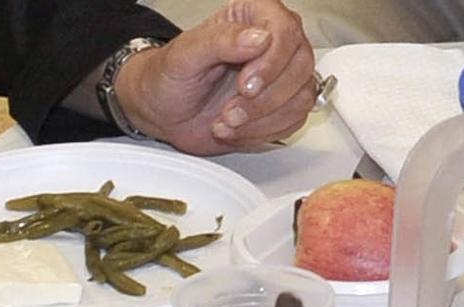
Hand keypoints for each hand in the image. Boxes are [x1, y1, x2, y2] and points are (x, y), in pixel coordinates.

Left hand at [117, 0, 318, 153]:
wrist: (162, 112)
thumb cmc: (168, 77)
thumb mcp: (185, 54)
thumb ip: (220, 40)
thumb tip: (259, 38)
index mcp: (252, 16)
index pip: (285, 30)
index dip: (271, 62)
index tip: (245, 85)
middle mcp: (274, 43)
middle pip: (300, 66)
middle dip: (265, 98)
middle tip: (231, 110)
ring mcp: (281, 76)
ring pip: (301, 98)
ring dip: (262, 119)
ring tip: (227, 121)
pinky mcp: (283, 106)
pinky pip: (293, 121)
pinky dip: (262, 132)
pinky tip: (236, 129)